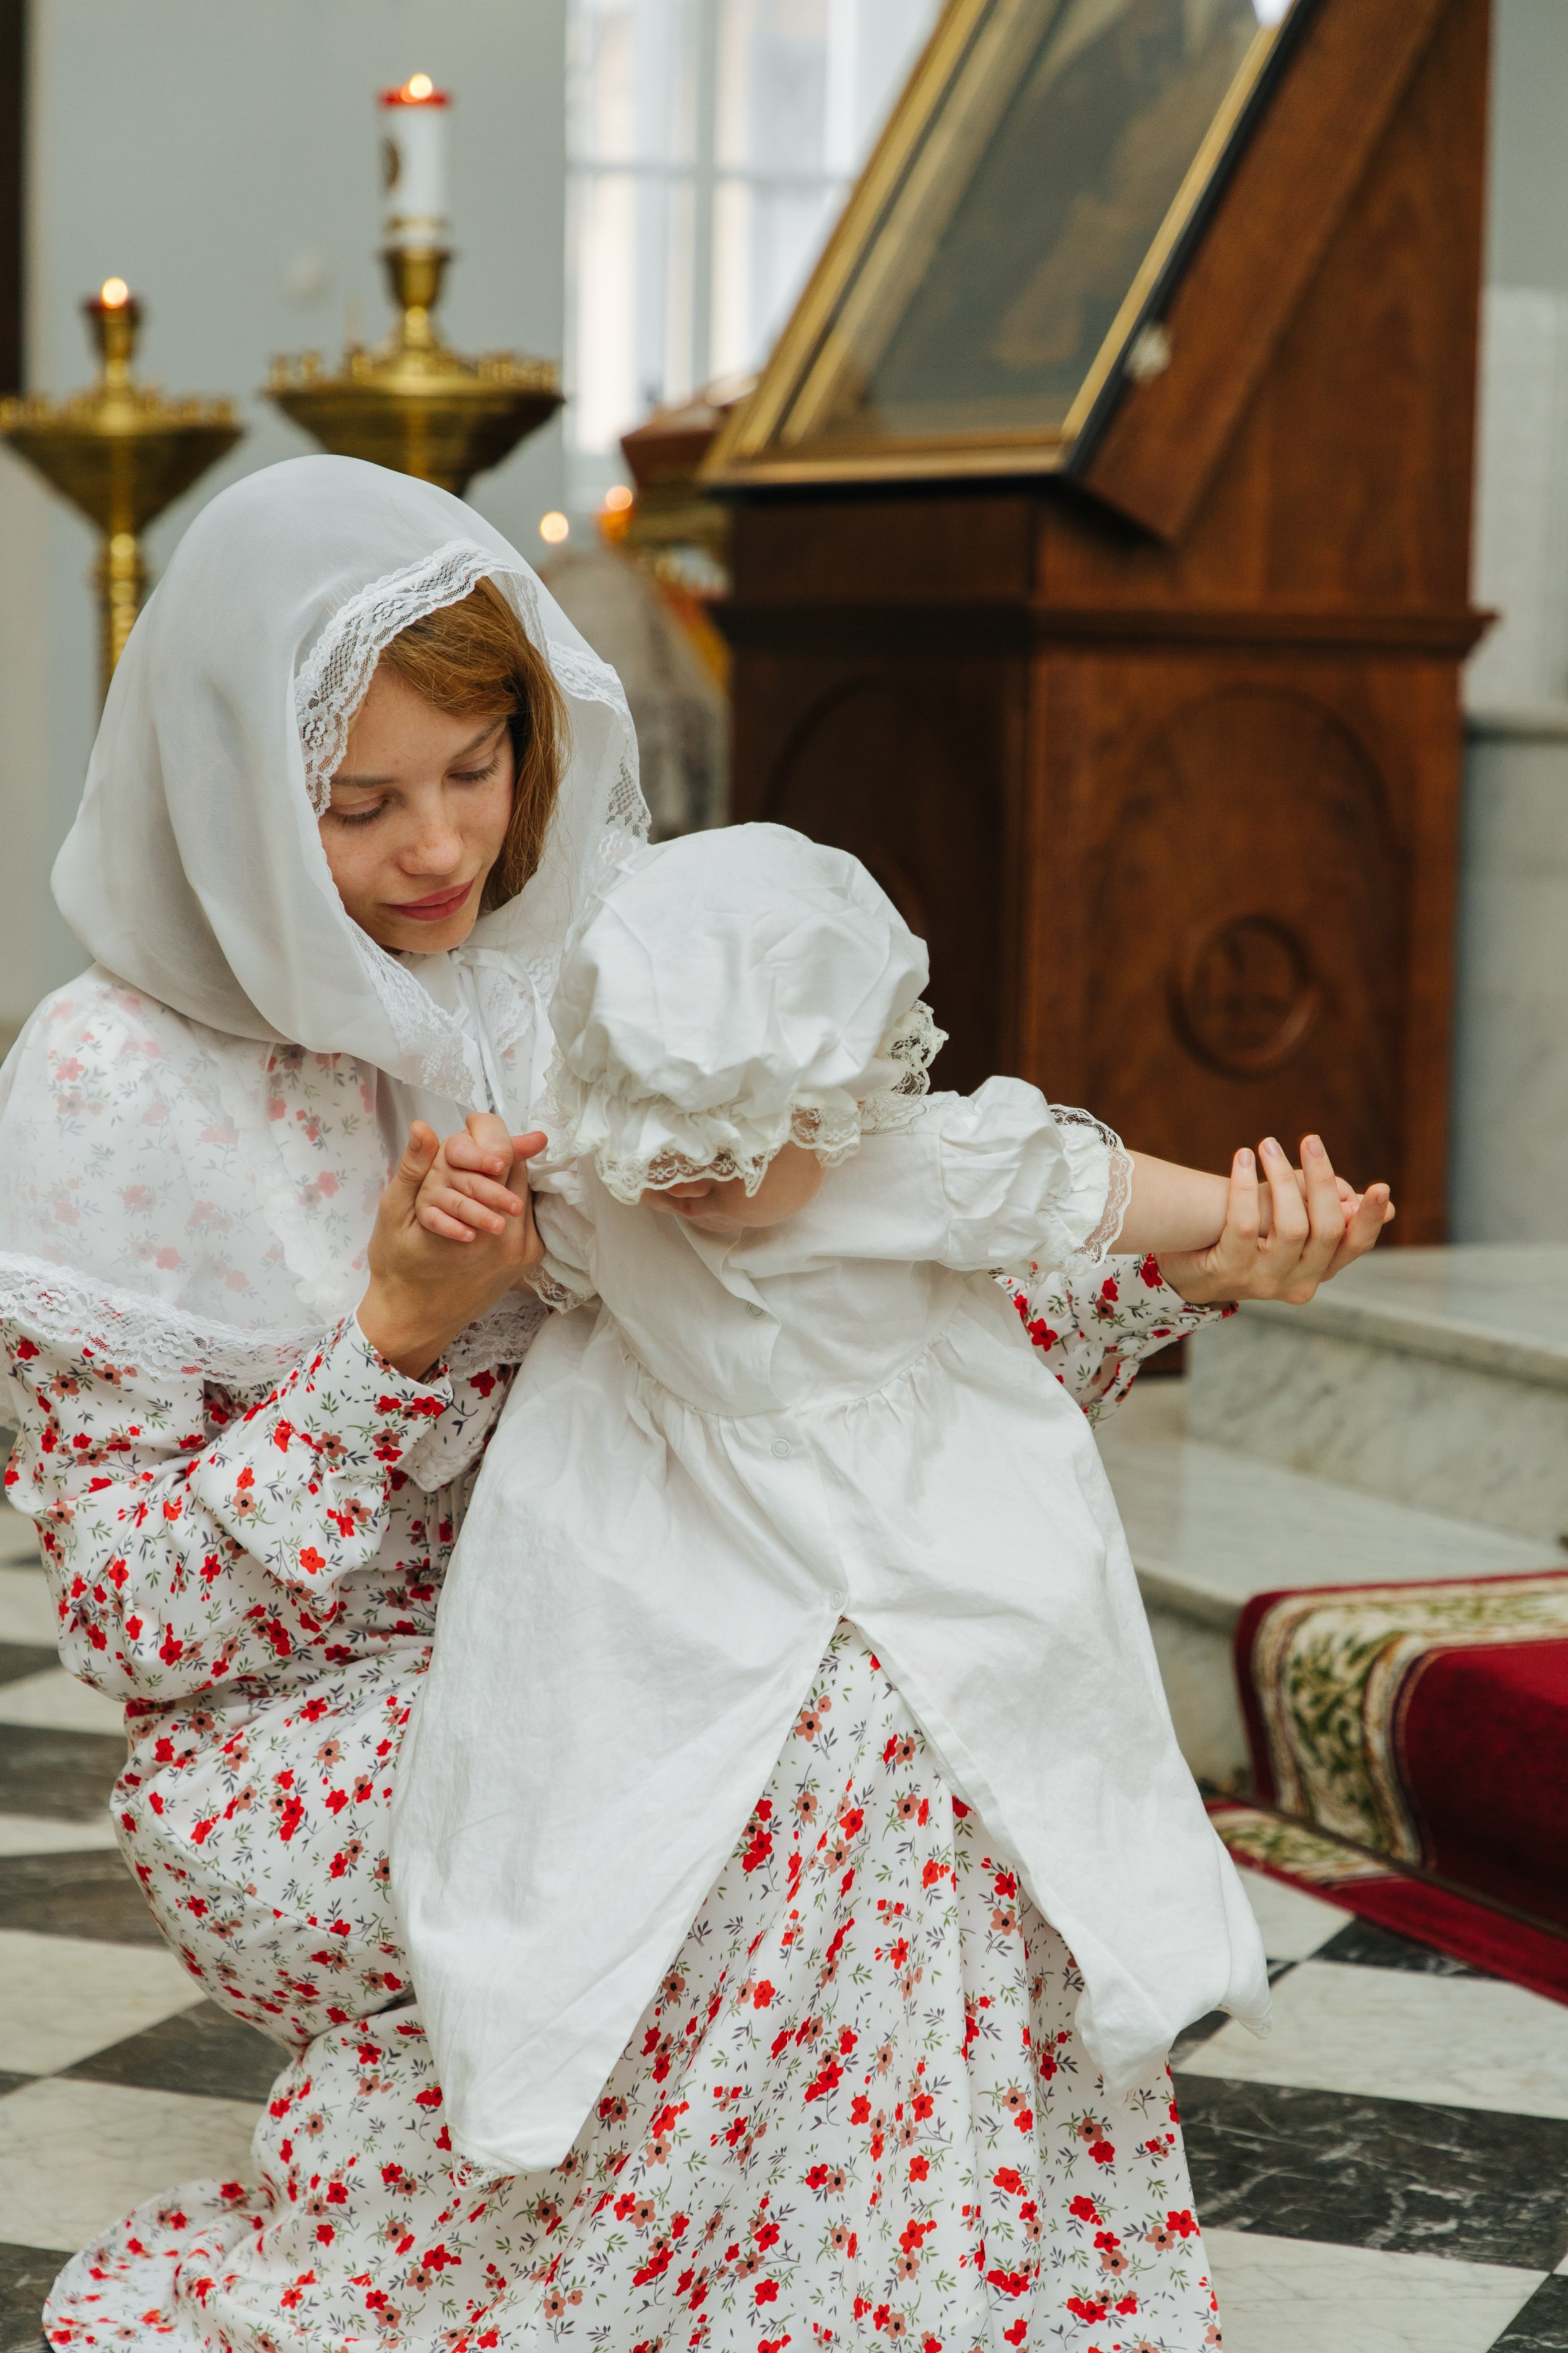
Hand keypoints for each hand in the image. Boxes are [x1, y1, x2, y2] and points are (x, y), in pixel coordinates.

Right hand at [359, 1119, 545, 1379]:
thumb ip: (414, 1168)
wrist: (413, 1320)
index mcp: (480, 1222)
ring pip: (525, 1193)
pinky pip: (527, 1216)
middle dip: (497, 1155)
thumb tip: (423, 1127)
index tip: (471, 1124)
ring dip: (505, 1178)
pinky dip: (509, 1200)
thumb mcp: (395, 1213)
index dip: (488, 1133)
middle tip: (472, 1146)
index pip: (503, 1156)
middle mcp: (511, 1237)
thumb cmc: (398, 1267)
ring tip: (480, 1170)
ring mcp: (523, 1251)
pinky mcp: (526, 1261)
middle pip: (519, 1173)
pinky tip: (488, 1198)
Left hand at [1159, 1133, 1393, 1305]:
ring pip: (1292, 1227)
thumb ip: (1329, 1213)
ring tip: (1267, 1144)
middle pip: (1327, 1230)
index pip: (1355, 1244)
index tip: (1379, 1186)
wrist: (1189, 1268)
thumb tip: (1383, 1201)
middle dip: (1322, 1181)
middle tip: (1310, 1140)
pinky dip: (1245, 1186)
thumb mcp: (1292, 1226)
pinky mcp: (1230, 1273)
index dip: (1370, 1217)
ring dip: (1282, 1177)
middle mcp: (1299, 1282)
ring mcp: (1264, 1282)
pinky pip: (1246, 1225)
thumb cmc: (1248, 1239)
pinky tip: (1242, 1158)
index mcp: (1320, 1269)